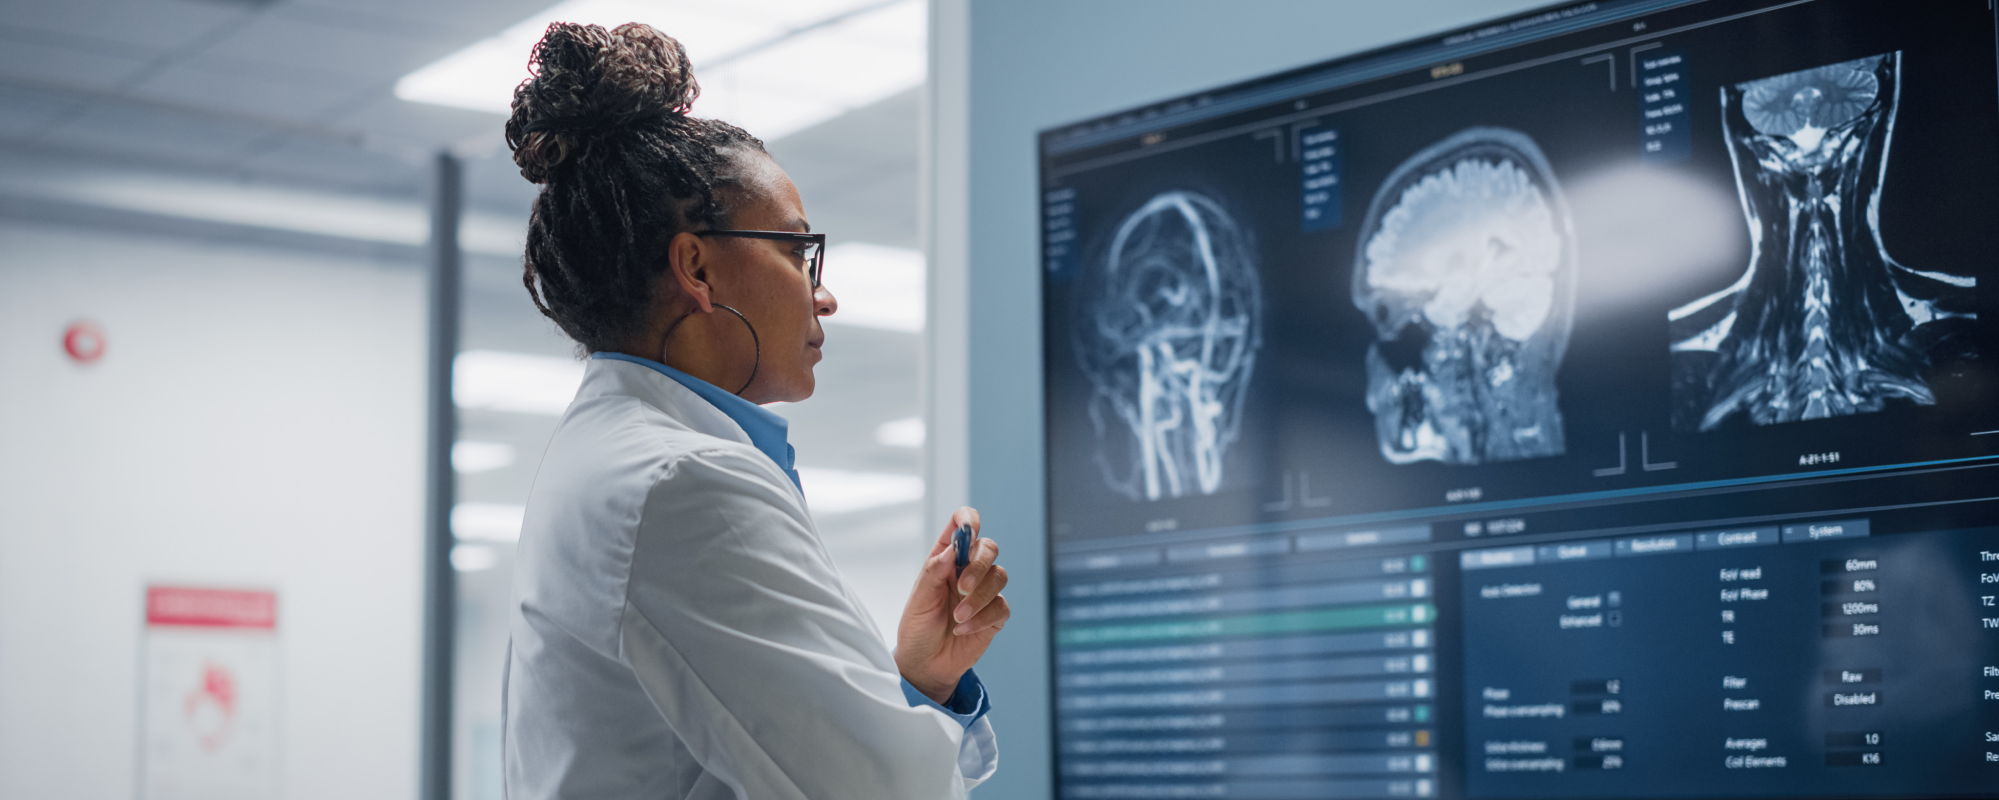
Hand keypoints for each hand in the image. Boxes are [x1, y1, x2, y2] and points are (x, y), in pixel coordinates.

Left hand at [896, 507, 1009, 703]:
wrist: (926, 664)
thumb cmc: (918, 627)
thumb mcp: (919, 599)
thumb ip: (934, 571)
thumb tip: (953, 549)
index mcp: (946, 558)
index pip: (962, 524)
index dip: (968, 520)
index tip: (968, 531)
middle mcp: (967, 570)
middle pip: (988, 548)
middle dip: (978, 566)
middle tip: (962, 588)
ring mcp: (984, 592)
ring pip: (999, 576)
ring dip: (979, 598)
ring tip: (957, 617)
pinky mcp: (995, 615)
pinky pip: (1001, 607)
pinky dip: (982, 618)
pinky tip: (963, 630)